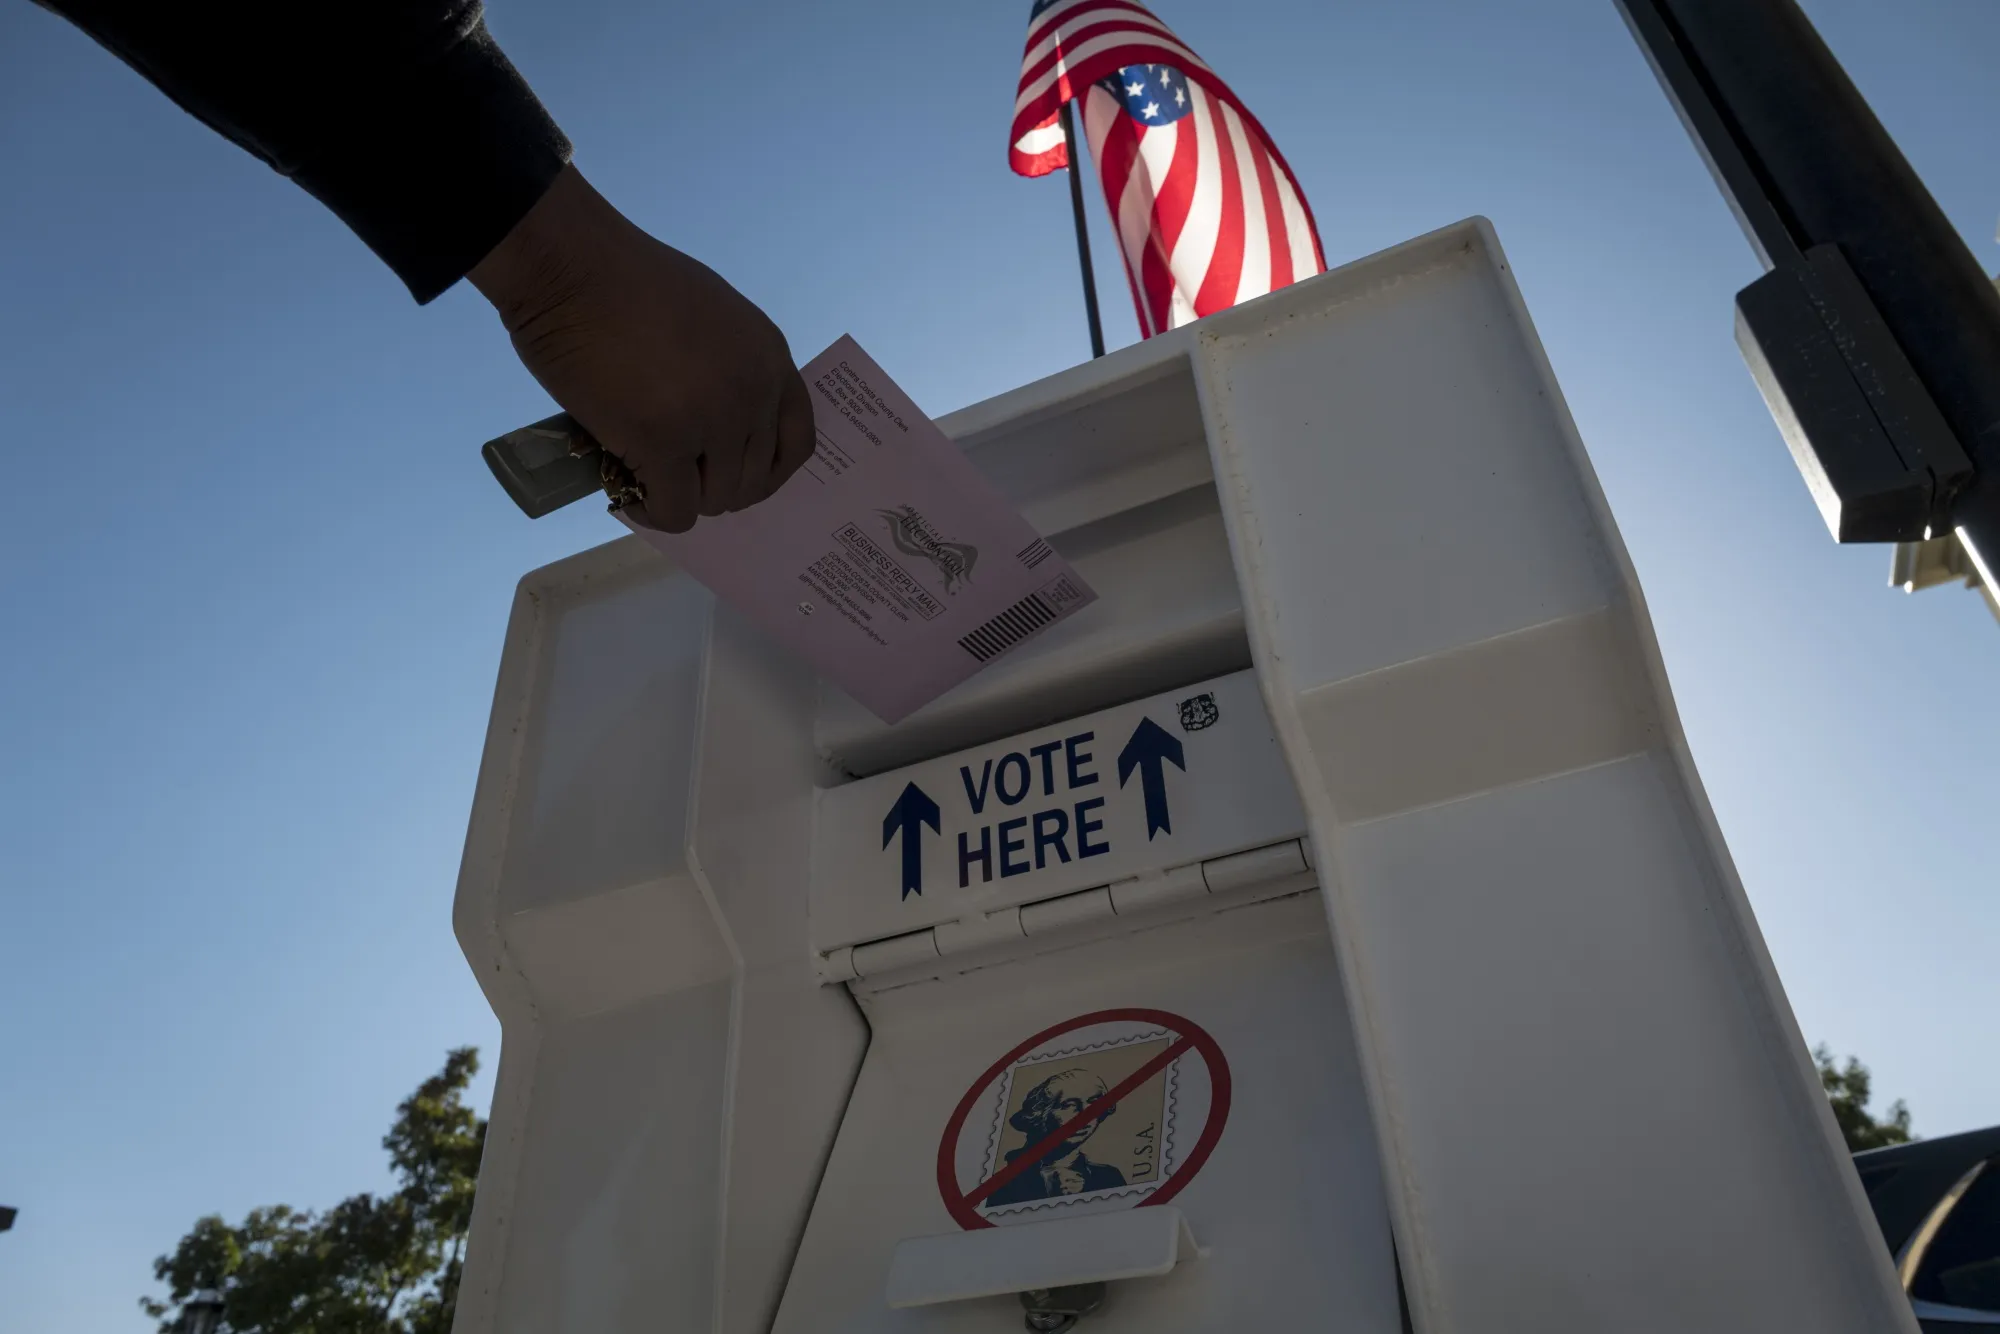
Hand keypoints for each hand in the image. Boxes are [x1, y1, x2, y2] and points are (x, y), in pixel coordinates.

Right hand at [468, 165, 813, 532]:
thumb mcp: (711, 315)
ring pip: (715, 500)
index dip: (764, 471)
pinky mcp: (663, 443)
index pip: (796, 443)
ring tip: (643, 476)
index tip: (729, 472)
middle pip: (753, 480)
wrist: (570, 264)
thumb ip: (729, 366)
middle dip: (712, 487)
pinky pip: (674, 509)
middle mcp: (754, 393)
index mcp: (771, 359)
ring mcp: (713, 420)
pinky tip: (625, 496)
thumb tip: (714, 422)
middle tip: (670, 474)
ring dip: (680, 497)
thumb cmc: (624, 279)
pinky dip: (651, 512)